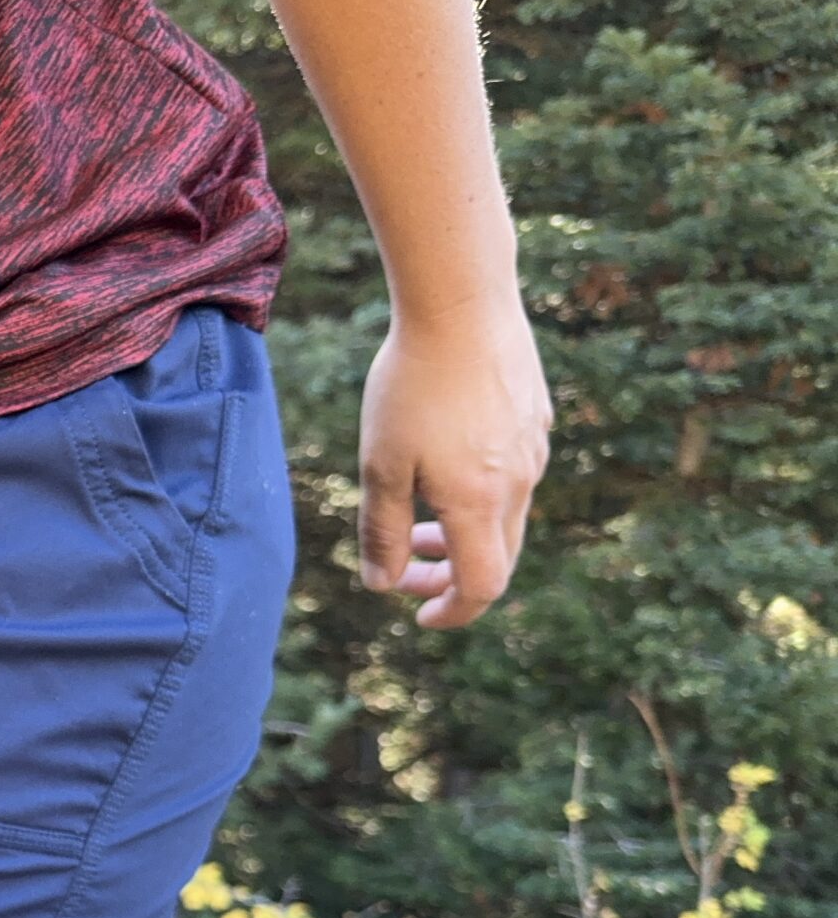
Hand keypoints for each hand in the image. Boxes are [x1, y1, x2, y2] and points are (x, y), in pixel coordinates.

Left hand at [357, 290, 552, 627]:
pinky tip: (443, 462)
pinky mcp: (536, 417)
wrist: (462, 302)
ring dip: (463, 532)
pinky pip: (514, 474)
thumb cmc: (411, 385)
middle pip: (497, 558)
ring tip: (418, 516)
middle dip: (450, 574)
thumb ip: (382, 531)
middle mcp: (521, 482)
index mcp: (482, 503)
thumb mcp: (381, 465)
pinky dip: (480, 494)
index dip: (450, 612)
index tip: (417, 615)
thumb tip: (383, 584)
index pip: (481, 587)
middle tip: (406, 567)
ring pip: (507, 516)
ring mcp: (535, 447)